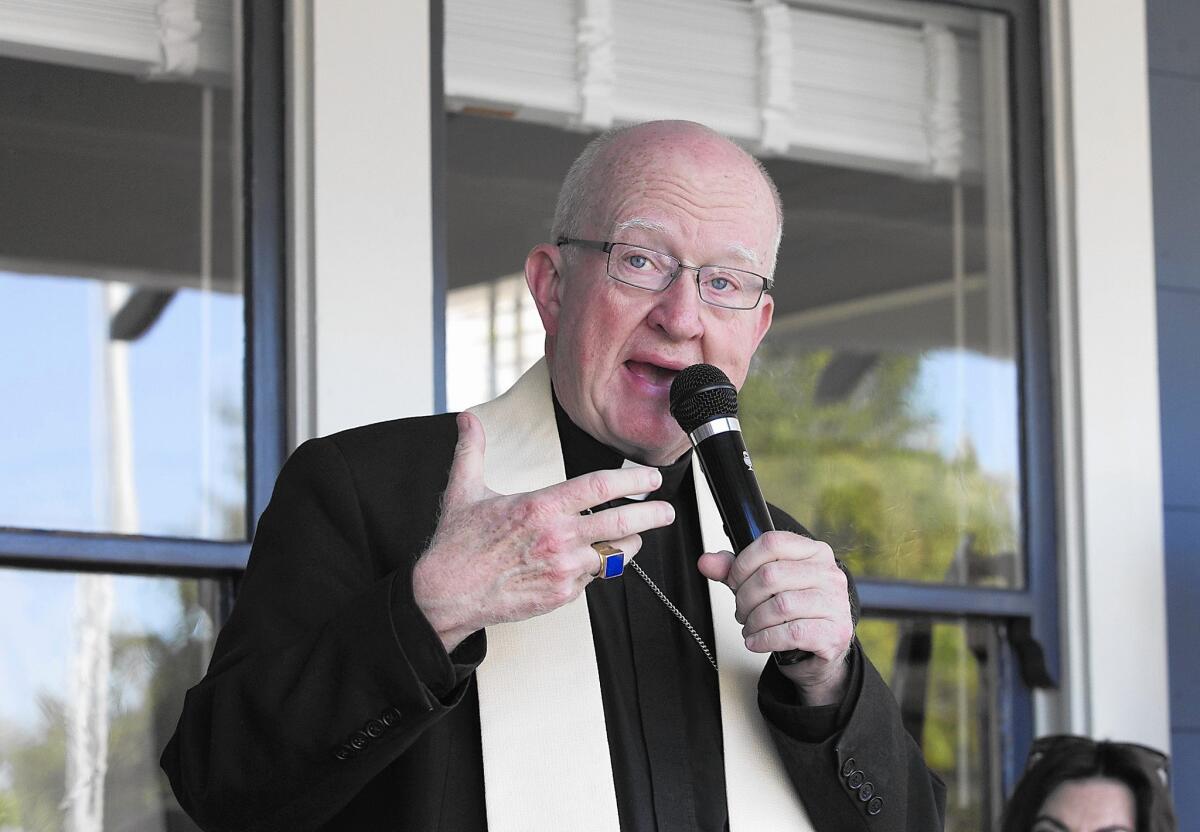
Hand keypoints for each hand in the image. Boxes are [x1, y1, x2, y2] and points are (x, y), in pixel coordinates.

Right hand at [412, 412, 675, 651]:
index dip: (632, 479)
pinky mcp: (562, 594)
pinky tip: (590, 560)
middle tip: (666, 511)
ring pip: (615, 554)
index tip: (650, 477)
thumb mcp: (464, 489)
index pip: (599, 487)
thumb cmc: (457, 545)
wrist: (446, 594)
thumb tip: (467, 419)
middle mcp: (558, 538)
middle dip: (652, 515)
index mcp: (541, 507)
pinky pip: (592, 578)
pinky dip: (595, 568)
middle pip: (622, 522)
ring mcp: (563, 569)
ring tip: (634, 537)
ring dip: (629, 544)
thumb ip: (472, 450)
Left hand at [698, 531, 852, 705]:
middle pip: (771, 575)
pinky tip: (757, 642)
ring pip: (780, 605)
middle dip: (745, 598)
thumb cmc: (794, 611)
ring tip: (749, 628)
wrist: (821, 649)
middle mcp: (829, 573)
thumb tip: (706, 562)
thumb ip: (735, 571)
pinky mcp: (835, 633)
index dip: (743, 563)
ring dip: (754, 621)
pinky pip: (791, 633)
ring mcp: (835, 603)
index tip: (734, 581)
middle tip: (741, 611)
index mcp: (814, 551)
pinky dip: (765, 639)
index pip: (772, 542)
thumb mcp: (764, 585)